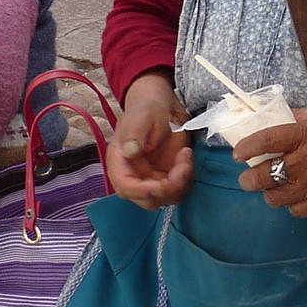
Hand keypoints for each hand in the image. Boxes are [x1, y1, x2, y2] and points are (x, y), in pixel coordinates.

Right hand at [107, 73, 192, 209]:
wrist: (162, 107)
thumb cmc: (147, 109)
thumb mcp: (141, 117)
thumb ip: (134, 134)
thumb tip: (130, 152)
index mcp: (120, 163)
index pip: (126, 188)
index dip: (144, 191)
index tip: (163, 183)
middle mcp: (134, 175)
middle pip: (147, 199)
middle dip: (168, 190)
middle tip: (182, 167)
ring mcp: (151, 178)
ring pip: (166, 197)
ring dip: (181, 183)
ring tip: (185, 155)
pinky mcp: (167, 176)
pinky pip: (178, 188)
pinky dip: (186, 178)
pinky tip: (186, 156)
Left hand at [236, 108, 306, 217]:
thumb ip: (296, 119)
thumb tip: (271, 119)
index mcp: (304, 136)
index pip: (263, 142)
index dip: (245, 148)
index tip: (239, 153)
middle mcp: (306, 163)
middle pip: (260, 178)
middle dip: (249, 179)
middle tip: (249, 176)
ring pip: (274, 198)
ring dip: (271, 191)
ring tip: (275, 185)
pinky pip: (295, 210)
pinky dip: (292, 203)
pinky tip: (298, 193)